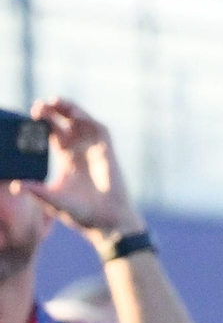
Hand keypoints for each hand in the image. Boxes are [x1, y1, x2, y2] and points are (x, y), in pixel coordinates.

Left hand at [11, 98, 142, 251]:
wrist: (106, 221)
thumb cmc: (82, 213)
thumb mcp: (53, 200)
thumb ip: (37, 190)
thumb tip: (15, 184)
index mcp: (67, 160)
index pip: (54, 135)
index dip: (43, 125)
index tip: (30, 117)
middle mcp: (80, 150)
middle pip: (66, 123)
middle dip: (54, 112)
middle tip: (38, 105)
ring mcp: (95, 148)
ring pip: (82, 121)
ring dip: (70, 109)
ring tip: (54, 101)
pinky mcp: (107, 150)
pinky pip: (98, 128)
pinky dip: (87, 118)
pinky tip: (74, 113)